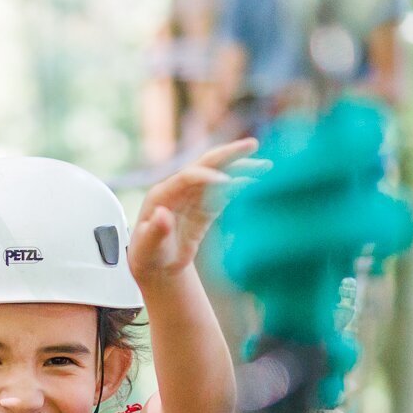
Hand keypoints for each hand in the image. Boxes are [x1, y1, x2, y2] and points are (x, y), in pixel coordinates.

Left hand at [129, 139, 266, 282]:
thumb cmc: (147, 256)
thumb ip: (154, 232)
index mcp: (163, 194)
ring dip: (240, 169)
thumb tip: (162, 214)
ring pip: (219, 177)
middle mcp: (178, 190)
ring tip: (265, 165)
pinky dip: (239, 188)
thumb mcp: (147, 248)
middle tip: (252, 145)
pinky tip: (256, 183)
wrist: (155, 266)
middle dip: (229, 154)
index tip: (227, 182)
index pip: (188, 177)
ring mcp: (193, 198)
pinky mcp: (205, 210)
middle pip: (205, 166)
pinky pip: (224, 195)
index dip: (207, 177)